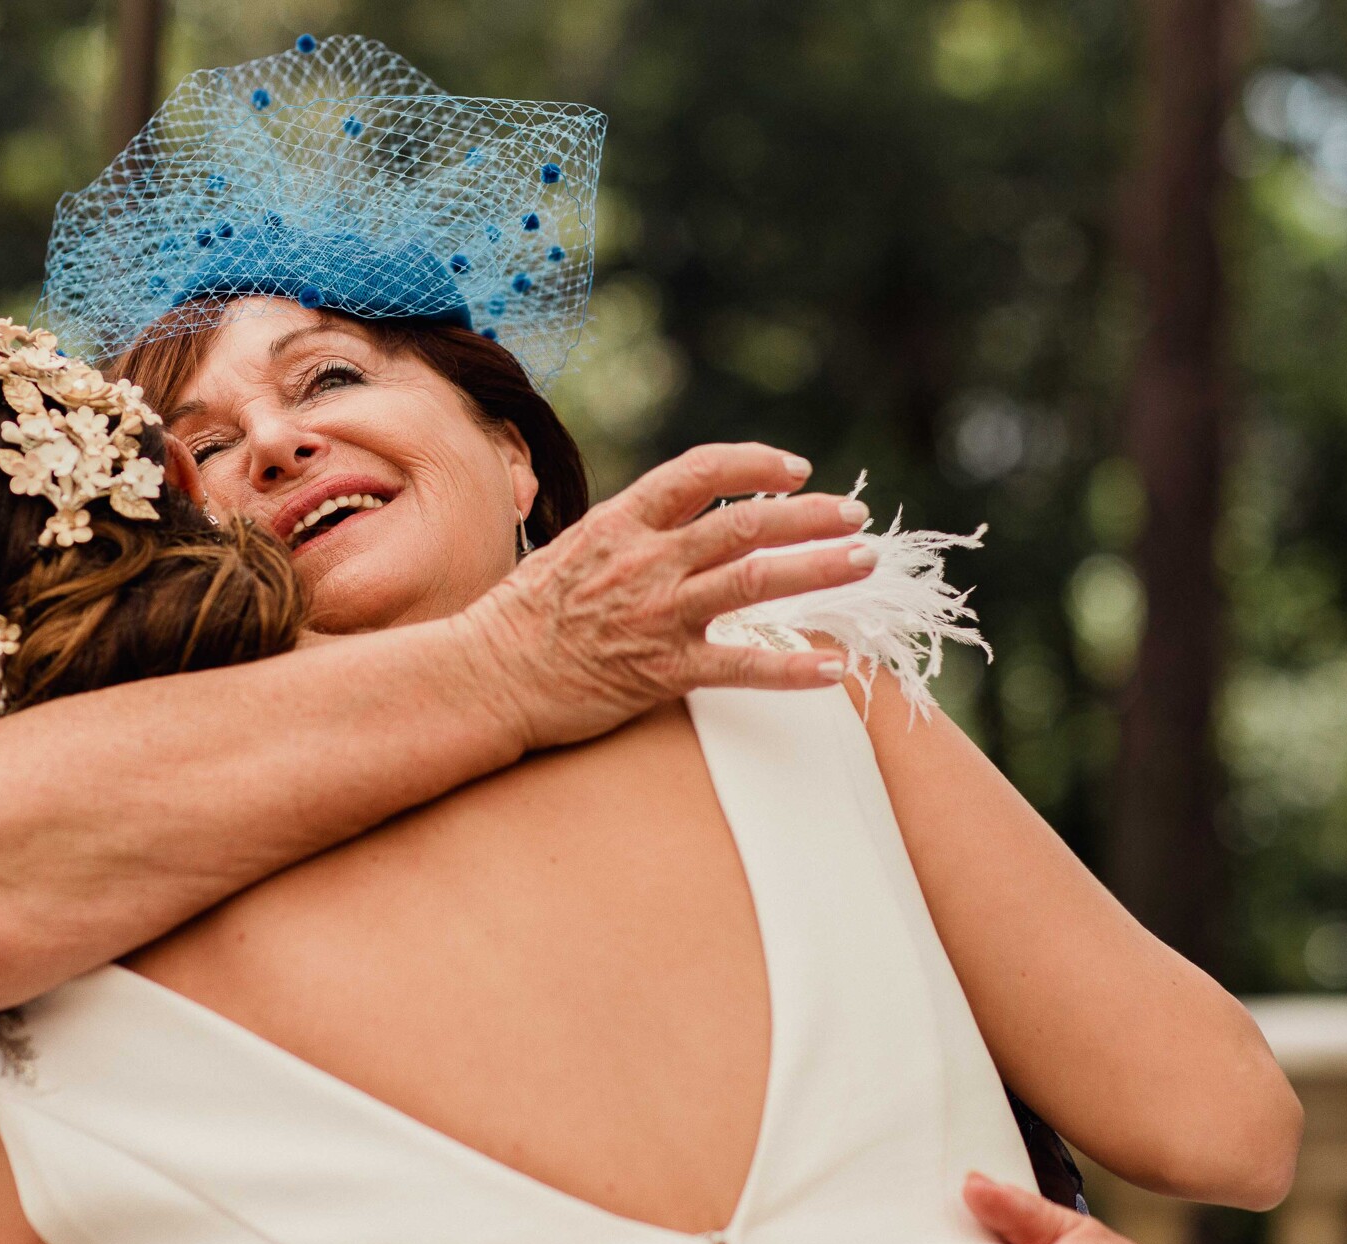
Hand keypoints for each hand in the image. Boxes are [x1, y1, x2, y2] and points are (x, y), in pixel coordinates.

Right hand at [457, 442, 874, 750]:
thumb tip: (676, 515)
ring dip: (818, 569)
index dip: (755, 463)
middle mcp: (646, 561)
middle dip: (810, 516)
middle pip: (747, 524)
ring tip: (862, 563)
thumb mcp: (569, 550)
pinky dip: (792, 667)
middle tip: (854, 517)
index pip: (700, 471)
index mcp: (621, 522)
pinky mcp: (661, 672)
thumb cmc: (519, 618)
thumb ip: (626, 532)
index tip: (794, 470)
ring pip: (755, 581)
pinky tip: (833, 667)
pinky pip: (741, 666)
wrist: (484, 676)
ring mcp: (657, 616)